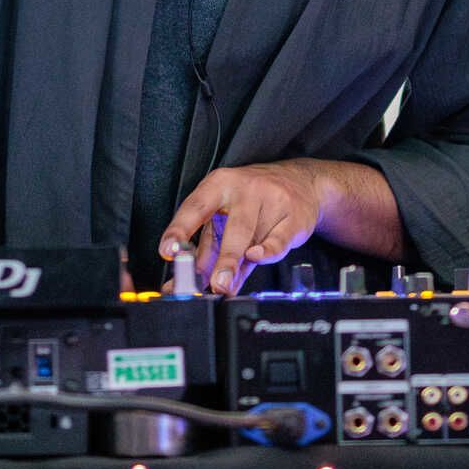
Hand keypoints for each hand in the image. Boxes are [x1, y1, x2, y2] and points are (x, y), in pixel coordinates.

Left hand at [159, 160, 329, 295]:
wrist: (299, 183)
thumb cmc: (251, 203)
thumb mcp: (223, 217)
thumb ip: (206, 251)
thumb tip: (187, 284)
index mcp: (219, 184)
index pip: (195, 208)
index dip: (180, 230)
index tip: (169, 252)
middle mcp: (244, 189)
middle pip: (233, 227)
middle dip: (222, 259)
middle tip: (213, 283)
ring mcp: (272, 200)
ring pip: (255, 238)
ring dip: (239, 265)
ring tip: (226, 285)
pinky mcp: (294, 217)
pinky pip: (279, 240)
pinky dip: (268, 252)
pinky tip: (257, 257)